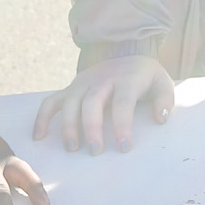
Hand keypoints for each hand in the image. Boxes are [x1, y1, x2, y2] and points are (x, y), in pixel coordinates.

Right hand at [33, 53, 175, 154]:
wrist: (123, 52)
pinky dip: (42, 118)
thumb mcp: (162, 82)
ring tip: (72, 148)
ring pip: (70, 102)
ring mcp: (82, 83)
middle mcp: (101, 79)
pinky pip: (51, 102)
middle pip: (92, 102)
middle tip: (95, 151)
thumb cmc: (144, 76)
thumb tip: (161, 118)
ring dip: (69, 126)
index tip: (123, 147)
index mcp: (126, 78)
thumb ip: (165, 99)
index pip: (123, 102)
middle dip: (92, 127)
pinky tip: (39, 137)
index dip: (122, 125)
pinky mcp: (70, 88)